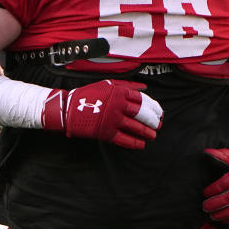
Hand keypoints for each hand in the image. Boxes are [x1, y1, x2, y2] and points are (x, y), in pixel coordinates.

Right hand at [42, 80, 161, 149]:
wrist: (69, 108)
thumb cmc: (90, 94)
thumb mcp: (109, 84)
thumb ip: (128, 85)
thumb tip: (145, 87)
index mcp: (119, 92)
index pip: (143, 100)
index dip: (154, 107)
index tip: (159, 113)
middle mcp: (118, 106)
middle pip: (142, 114)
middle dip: (153, 121)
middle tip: (158, 125)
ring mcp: (112, 120)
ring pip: (135, 128)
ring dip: (147, 133)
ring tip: (153, 136)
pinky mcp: (106, 133)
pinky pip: (124, 140)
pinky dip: (134, 143)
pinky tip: (141, 144)